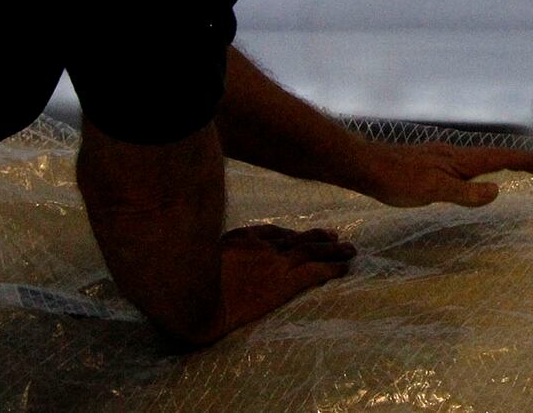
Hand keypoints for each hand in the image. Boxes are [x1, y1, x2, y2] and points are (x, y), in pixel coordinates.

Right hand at [197, 224, 355, 344]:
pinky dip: (332, 268)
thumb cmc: (183, 282)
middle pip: (296, 239)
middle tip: (335, 237)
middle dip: (318, 238)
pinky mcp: (282, 283)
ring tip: (350, 250)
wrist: (193, 298)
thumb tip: (197, 253)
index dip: (290, 235)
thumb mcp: (192, 255)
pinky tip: (344, 269)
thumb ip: (204, 251)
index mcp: (240, 238)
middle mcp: (262, 247)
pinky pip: (314, 273)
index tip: (300, 236)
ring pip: (312, 252)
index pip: (271, 233)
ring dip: (333, 250)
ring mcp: (274, 263)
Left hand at [358, 141, 532, 207]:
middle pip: (493, 155)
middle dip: (518, 159)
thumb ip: (465, 193)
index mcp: (459, 161)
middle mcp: (453, 156)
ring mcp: (440, 158)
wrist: (365, 166)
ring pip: (478, 159)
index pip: (499, 158)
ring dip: (500, 162)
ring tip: (514, 166)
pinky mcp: (428, 164)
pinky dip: (479, 168)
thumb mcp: (434, 190)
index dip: (523, 161)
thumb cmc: (398, 180)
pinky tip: (468, 175)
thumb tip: (497, 191)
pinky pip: (463, 164)